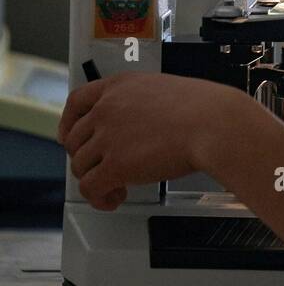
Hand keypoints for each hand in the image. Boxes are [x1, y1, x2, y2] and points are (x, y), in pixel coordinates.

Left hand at [57, 72, 241, 209]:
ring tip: (118, 188)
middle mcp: (106, 109)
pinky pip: (90, 188)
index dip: (68, 123)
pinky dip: (99, 199)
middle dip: (87, 158)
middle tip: (106, 169)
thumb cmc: (202, 108)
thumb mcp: (162, 91)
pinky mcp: (115, 165)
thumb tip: (134, 129)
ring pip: (80, 166)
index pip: (76, 101)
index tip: (70, 137)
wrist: (213, 124)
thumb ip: (138, 104)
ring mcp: (108, 137)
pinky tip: (116, 198)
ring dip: (95, 180)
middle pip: (75, 140)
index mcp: (119, 86)